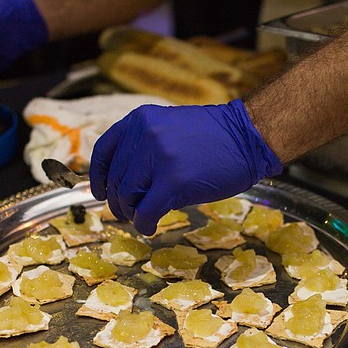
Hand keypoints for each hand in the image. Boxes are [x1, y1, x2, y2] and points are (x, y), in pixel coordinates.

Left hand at [89, 99, 282, 234]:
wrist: (248, 137)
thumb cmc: (215, 138)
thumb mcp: (170, 128)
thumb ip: (145, 146)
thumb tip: (125, 180)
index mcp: (140, 121)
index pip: (104, 151)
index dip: (98, 177)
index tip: (101, 193)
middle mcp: (144, 136)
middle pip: (116, 179)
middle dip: (119, 201)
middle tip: (128, 213)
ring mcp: (158, 158)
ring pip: (127, 196)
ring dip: (132, 213)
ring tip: (143, 218)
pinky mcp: (174, 181)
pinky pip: (147, 211)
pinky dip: (144, 223)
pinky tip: (150, 226)